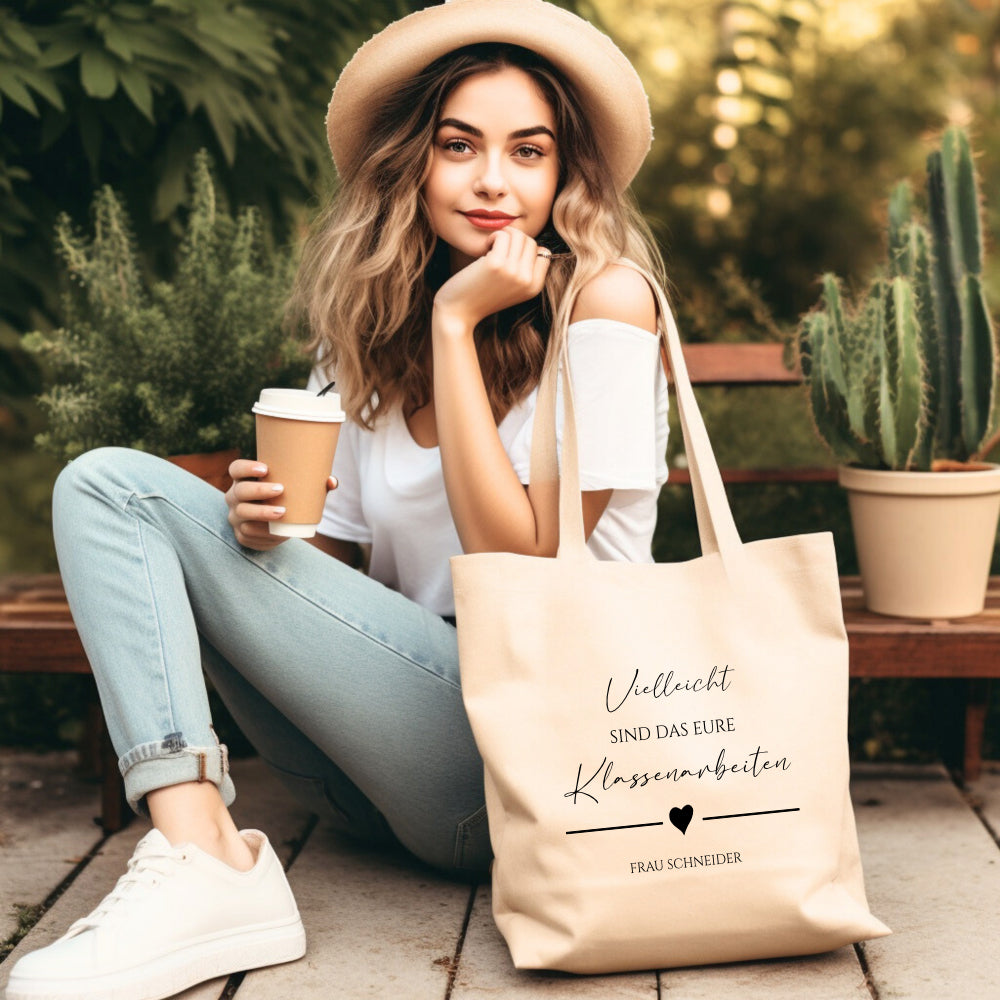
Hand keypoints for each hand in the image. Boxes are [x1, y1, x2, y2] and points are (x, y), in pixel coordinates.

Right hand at [225, 458, 336, 550]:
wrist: (276, 528)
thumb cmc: (286, 501)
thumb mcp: (297, 491)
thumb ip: (315, 485)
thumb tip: (331, 481)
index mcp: (244, 480)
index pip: (236, 468)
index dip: (246, 467)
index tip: (266, 468)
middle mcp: (235, 496)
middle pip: (240, 491)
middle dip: (259, 490)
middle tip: (281, 490)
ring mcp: (235, 516)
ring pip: (242, 513)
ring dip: (261, 513)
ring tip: (282, 512)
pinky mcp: (240, 534)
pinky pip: (247, 534)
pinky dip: (262, 533)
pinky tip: (274, 531)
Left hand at [433, 228, 551, 331]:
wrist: (458, 313)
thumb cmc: (482, 297)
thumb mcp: (512, 289)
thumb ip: (526, 271)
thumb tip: (536, 245)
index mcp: (534, 288)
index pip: (544, 253)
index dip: (527, 250)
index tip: (511, 257)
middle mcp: (527, 280)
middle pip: (531, 241)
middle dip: (514, 240)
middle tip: (497, 251)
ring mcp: (513, 272)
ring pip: (518, 235)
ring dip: (503, 236)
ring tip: (491, 249)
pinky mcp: (496, 264)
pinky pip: (502, 235)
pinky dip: (493, 237)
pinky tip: (484, 250)